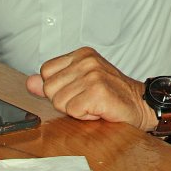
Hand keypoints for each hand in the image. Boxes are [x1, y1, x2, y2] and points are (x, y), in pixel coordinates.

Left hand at [25, 47, 153, 129]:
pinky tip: (99, 110)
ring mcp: (93, 75)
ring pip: (59, 102)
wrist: (141, 104)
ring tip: (93, 104)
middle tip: (87, 98)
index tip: (79, 89)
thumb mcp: (80, 83)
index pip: (46, 71)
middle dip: (65, 100)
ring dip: (76, 109)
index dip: (59, 87)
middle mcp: (87, 61)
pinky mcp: (98, 92)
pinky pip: (72, 110)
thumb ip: (54, 82)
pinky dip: (84, 116)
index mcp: (82, 54)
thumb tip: (30, 82)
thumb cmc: (111, 94)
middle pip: (49, 88)